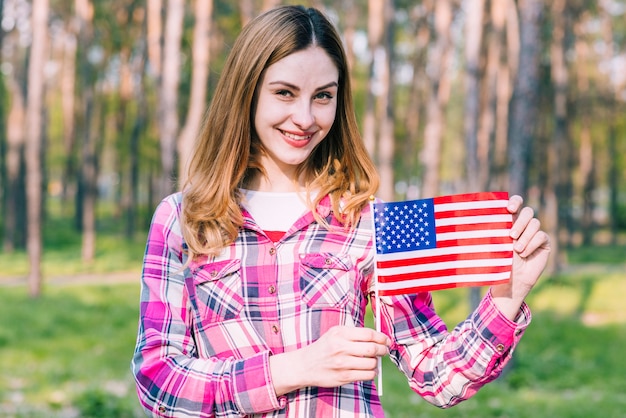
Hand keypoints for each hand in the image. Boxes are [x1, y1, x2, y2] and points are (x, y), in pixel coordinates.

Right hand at [269, 325, 389, 395]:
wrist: (305, 365)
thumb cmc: (324, 347)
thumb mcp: (335, 333)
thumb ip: (354, 333)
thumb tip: (378, 337)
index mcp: (340, 333)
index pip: (368, 334)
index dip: (381, 337)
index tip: (386, 340)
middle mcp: (341, 347)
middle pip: (372, 349)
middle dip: (383, 350)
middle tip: (384, 351)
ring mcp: (342, 363)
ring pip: (371, 363)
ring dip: (376, 363)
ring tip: (374, 361)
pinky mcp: (343, 377)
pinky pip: (366, 375)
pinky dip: (372, 373)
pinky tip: (369, 370)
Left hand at [491, 195, 550, 319]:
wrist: (511, 280)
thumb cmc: (499, 261)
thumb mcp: (495, 244)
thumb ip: (494, 230)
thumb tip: (479, 215)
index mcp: (510, 221)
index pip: (516, 203)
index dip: (515, 201)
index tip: (509, 209)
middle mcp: (524, 225)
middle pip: (528, 211)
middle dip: (521, 222)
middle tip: (511, 235)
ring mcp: (535, 233)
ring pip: (535, 223)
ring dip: (525, 236)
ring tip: (516, 250)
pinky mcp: (544, 242)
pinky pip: (541, 236)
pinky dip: (532, 244)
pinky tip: (524, 254)